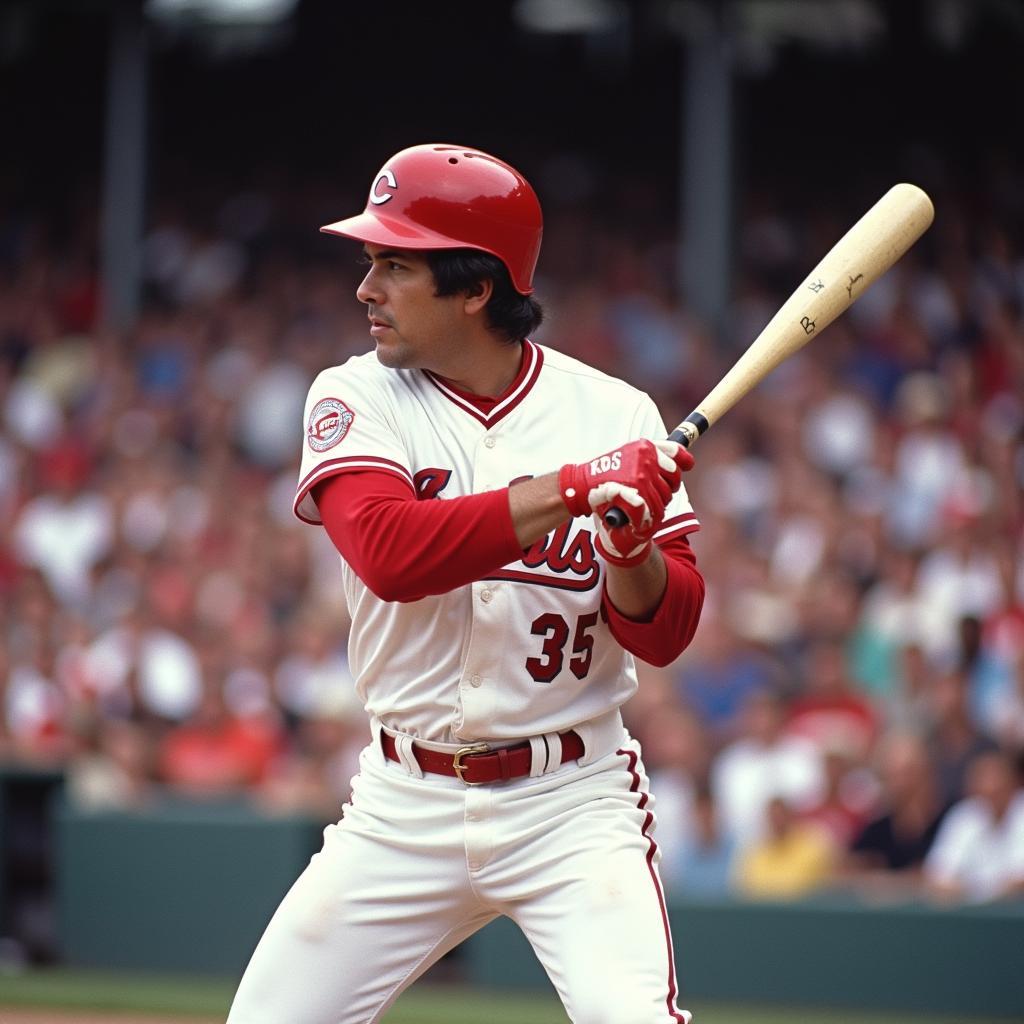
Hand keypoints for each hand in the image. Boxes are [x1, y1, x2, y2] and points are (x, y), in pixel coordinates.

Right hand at [558, 440, 693, 565]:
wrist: (583, 484)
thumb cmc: (607, 473)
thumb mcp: (629, 455)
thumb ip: (655, 455)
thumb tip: (687, 463)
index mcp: (645, 446)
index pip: (675, 452)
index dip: (684, 460)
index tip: (688, 465)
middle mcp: (646, 457)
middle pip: (674, 478)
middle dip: (667, 488)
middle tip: (652, 493)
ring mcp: (642, 474)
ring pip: (665, 497)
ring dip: (656, 505)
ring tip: (641, 505)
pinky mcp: (636, 491)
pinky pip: (654, 508)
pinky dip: (648, 515)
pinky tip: (638, 514)